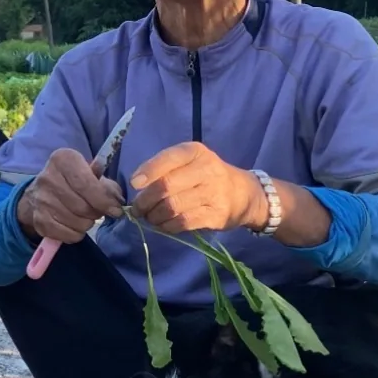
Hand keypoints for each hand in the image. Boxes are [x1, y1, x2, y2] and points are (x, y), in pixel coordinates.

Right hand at [16, 148, 125, 243]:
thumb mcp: (90, 174)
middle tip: (98, 211)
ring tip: (84, 216)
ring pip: (77, 222)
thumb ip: (107, 185)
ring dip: (87, 223)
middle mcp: (48, 178)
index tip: (116, 210)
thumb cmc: (72, 181)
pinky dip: (76, 234)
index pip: (86, 184)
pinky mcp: (38, 220)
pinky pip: (68, 235)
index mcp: (63, 160)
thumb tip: (117, 201)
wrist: (40, 193)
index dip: (104, 201)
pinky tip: (74, 225)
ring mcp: (41, 200)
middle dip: (97, 213)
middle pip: (83, 206)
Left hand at [125, 142, 265, 234]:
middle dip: (145, 200)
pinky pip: (183, 222)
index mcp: (196, 152)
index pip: (168, 159)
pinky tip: (163, 224)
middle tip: (137, 208)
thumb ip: (164, 168)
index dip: (148, 172)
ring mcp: (213, 193)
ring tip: (149, 217)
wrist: (243, 193)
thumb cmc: (205, 175)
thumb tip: (136, 185)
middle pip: (166, 186)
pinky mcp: (216, 215)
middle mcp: (207, 170)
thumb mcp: (189, 161)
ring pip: (172, 207)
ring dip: (154, 215)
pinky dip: (167, 226)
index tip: (134, 184)